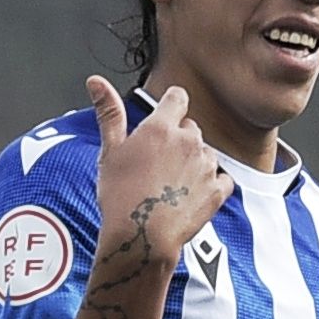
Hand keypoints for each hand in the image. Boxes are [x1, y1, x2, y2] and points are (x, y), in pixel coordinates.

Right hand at [85, 75, 227, 287]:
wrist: (141, 238)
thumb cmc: (120, 197)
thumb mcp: (109, 151)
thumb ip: (109, 112)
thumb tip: (95, 80)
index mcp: (161, 127)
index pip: (177, 97)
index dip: (170, 107)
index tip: (162, 122)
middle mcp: (189, 141)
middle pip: (190, 127)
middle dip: (178, 140)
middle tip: (157, 166)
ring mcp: (206, 165)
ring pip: (205, 153)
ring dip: (194, 163)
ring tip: (170, 186)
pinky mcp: (218, 190)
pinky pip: (222, 179)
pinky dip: (211, 185)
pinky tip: (190, 197)